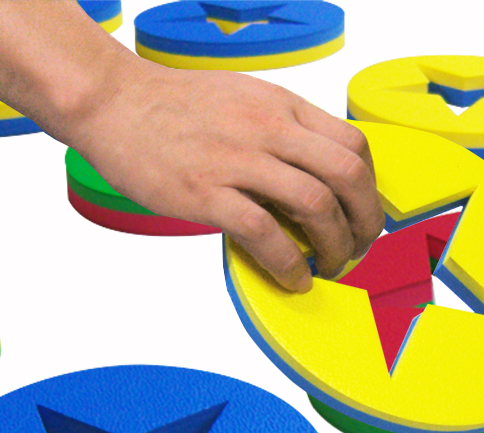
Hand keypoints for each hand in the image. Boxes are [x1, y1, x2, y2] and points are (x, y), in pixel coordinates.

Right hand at [74, 57, 384, 290]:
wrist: (114, 103)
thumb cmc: (176, 108)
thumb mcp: (245, 101)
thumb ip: (284, 131)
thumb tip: (318, 174)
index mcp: (281, 106)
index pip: (354, 144)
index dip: (370, 188)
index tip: (363, 215)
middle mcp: (268, 128)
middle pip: (347, 175)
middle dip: (364, 221)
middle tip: (358, 249)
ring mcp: (238, 160)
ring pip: (315, 205)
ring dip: (334, 246)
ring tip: (329, 266)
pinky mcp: (207, 193)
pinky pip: (266, 235)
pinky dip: (289, 264)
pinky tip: (294, 279)